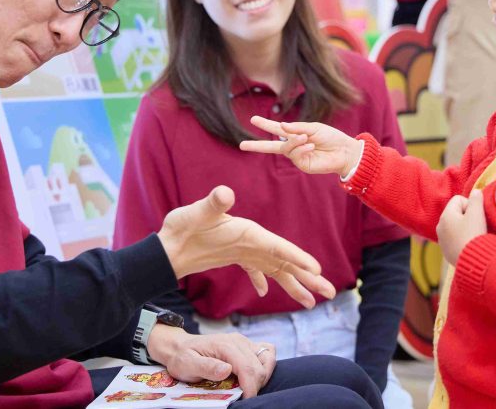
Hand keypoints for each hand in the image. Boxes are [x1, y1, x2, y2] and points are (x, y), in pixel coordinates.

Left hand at [147, 326, 275, 398]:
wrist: (180, 347)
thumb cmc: (183, 358)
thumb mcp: (188, 364)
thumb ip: (207, 367)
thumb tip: (227, 369)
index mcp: (225, 345)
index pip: (247, 368)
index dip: (250, 388)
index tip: (246, 401)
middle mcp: (238, 341)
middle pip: (259, 367)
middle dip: (255, 386)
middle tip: (242, 397)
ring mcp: (244, 342)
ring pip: (267, 359)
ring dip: (263, 376)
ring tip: (248, 387)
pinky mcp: (247, 345)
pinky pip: (267, 351)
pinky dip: (266, 365)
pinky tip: (254, 376)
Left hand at [158, 186, 336, 307]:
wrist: (166, 243)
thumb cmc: (181, 226)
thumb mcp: (196, 214)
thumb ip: (212, 203)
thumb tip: (225, 192)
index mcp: (249, 232)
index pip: (279, 247)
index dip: (299, 258)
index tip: (317, 271)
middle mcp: (251, 241)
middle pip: (285, 261)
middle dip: (308, 277)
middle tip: (329, 293)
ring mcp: (245, 250)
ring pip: (276, 269)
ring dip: (294, 284)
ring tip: (311, 302)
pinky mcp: (235, 257)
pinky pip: (256, 271)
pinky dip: (262, 281)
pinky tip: (263, 293)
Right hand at [239, 115, 362, 177]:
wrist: (345, 151)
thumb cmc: (332, 137)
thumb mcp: (314, 128)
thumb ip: (297, 128)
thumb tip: (281, 127)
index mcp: (296, 134)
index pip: (277, 129)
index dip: (265, 124)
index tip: (253, 119)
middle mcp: (294, 146)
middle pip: (271, 146)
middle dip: (256, 145)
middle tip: (241, 145)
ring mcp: (297, 156)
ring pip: (286, 148)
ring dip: (295, 141)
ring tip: (307, 138)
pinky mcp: (303, 165)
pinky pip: (296, 155)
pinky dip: (301, 148)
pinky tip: (311, 146)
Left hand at [437, 188, 487, 265]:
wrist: (473, 263)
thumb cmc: (474, 235)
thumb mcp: (477, 214)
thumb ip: (476, 199)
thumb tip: (476, 191)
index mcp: (445, 215)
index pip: (458, 199)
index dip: (470, 204)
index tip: (477, 216)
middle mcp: (440, 226)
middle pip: (456, 213)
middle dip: (468, 216)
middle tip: (477, 226)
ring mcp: (442, 239)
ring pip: (456, 226)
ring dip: (465, 228)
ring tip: (474, 236)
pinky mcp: (446, 251)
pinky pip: (455, 238)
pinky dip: (462, 239)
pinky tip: (470, 245)